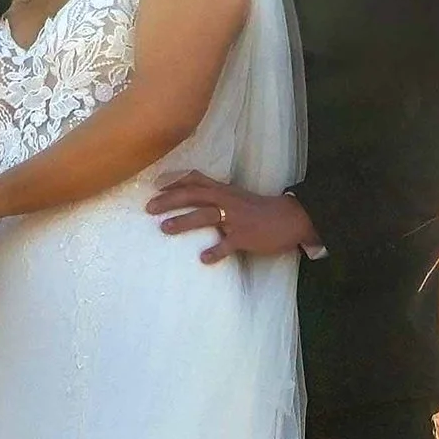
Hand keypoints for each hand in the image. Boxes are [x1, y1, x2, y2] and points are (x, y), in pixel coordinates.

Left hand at [145, 173, 315, 265]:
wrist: (290, 218)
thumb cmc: (260, 209)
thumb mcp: (236, 196)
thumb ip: (216, 196)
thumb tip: (194, 200)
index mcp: (224, 190)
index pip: (195, 180)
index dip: (175, 181)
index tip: (155, 184)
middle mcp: (226, 201)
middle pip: (193, 196)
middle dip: (170, 200)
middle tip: (149, 208)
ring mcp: (235, 218)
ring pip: (206, 216)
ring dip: (183, 222)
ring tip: (164, 229)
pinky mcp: (245, 236)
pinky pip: (228, 244)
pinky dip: (215, 251)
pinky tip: (204, 258)